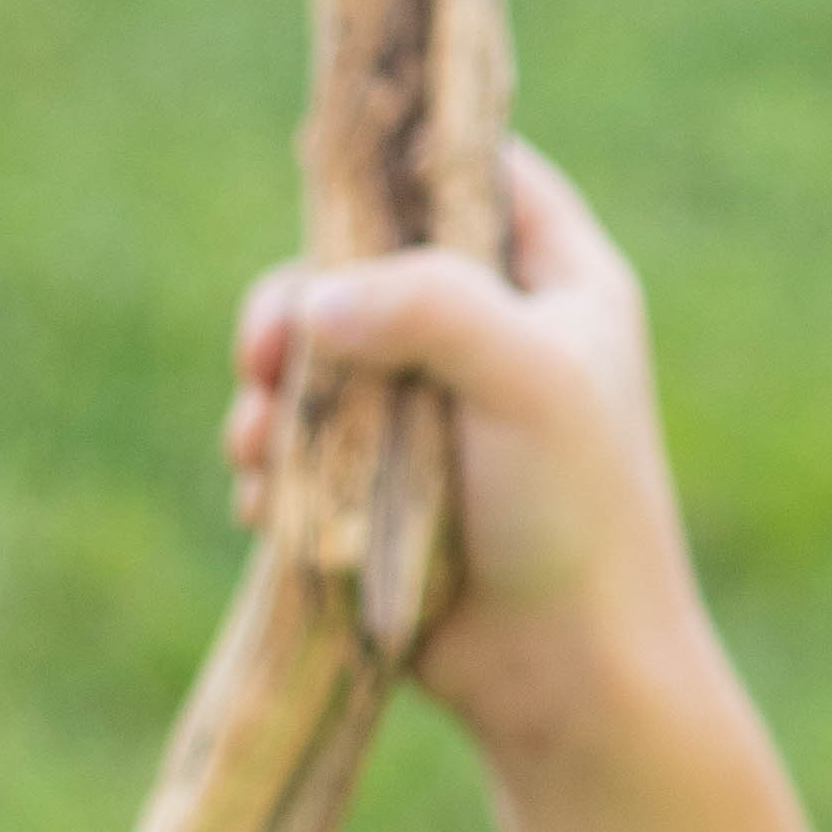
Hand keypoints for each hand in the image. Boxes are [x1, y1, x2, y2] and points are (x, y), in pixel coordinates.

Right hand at [224, 144, 711, 761]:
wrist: (570, 680)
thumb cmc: (575, 517)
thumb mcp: (524, 379)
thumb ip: (428, 306)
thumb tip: (315, 302)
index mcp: (559, 284)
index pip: (479, 171)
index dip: (404, 152)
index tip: (322, 155)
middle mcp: (495, 335)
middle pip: (366, 263)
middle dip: (300, 303)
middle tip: (264, 352)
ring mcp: (435, 414)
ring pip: (320, 358)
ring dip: (272, 394)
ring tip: (256, 447)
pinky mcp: (385, 489)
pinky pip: (305, 447)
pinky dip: (275, 465)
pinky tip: (263, 505)